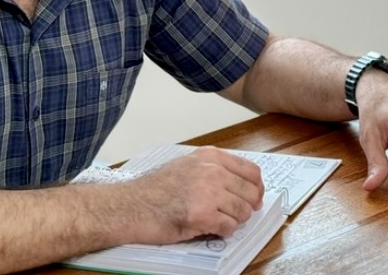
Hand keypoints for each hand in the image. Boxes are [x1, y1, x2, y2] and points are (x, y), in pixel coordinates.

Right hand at [124, 146, 264, 243]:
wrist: (130, 206)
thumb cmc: (154, 189)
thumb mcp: (187, 165)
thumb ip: (213, 169)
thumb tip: (241, 183)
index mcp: (210, 157)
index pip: (251, 171)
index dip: (257, 187)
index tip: (255, 196)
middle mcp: (212, 171)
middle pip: (251, 192)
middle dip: (248, 206)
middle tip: (239, 214)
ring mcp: (209, 192)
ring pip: (243, 211)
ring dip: (235, 220)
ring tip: (220, 221)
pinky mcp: (203, 214)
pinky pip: (229, 226)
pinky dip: (224, 231)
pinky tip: (211, 228)